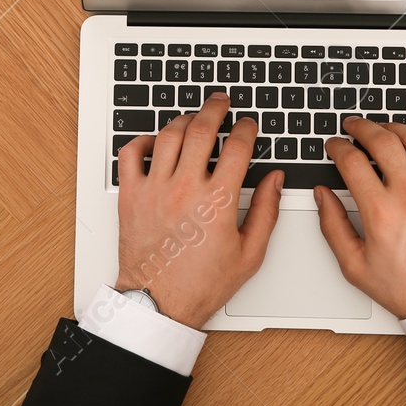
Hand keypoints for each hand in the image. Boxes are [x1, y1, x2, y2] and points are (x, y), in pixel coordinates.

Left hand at [115, 92, 281, 327]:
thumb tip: (275, 180)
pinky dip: (142, 140)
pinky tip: (155, 141)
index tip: (248, 125)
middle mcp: (185, 189)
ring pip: (168, 136)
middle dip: (215, 109)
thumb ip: (267, 212)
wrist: (160, 303)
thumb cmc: (201, 284)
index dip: (246, 129)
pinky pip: (130, 154)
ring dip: (183, 120)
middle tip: (221, 102)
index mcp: (217, 202)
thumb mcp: (250, 253)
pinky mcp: (131, 196)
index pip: (237, 147)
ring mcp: (154, 190)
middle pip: (201, 130)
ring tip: (193, 118)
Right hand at [315, 117, 405, 319]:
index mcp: (381, 212)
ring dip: (397, 126)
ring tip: (385, 129)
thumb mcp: (354, 266)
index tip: (334, 146)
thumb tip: (322, 196)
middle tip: (353, 126)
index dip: (337, 147)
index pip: (352, 161)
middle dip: (361, 127)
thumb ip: (332, 226)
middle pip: (382, 140)